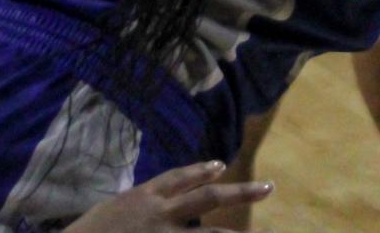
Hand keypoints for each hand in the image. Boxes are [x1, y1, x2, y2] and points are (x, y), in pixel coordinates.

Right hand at [64, 161, 273, 232]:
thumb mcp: (111, 211)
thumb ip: (135, 206)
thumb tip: (154, 203)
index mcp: (144, 197)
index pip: (179, 178)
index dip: (201, 170)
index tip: (221, 166)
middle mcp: (161, 214)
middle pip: (209, 198)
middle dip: (240, 192)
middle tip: (267, 188)